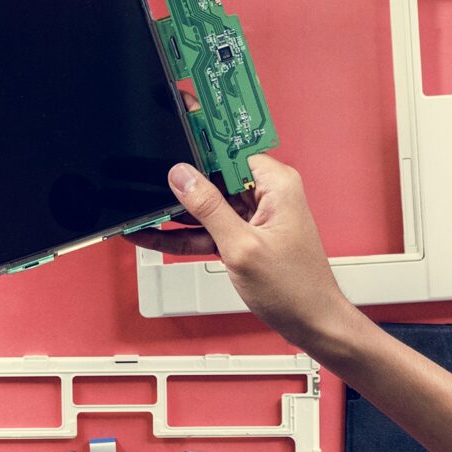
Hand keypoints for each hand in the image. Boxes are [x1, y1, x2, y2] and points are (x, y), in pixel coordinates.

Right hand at [124, 154, 354, 345]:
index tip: (172, 128)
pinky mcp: (245, 235)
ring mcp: (255, 216)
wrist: (311, 323)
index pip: (230, 149)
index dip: (200, 142)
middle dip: (182, 182)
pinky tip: (154, 235)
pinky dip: (185, 234)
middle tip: (144, 181)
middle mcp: (268, 194)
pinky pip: (209, 227)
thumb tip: (182, 176)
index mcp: (276, 185)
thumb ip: (209, 208)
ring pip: (207, 204)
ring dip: (177, 213)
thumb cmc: (295, 289)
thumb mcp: (242, 247)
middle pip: (214, 175)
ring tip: (140, 213)